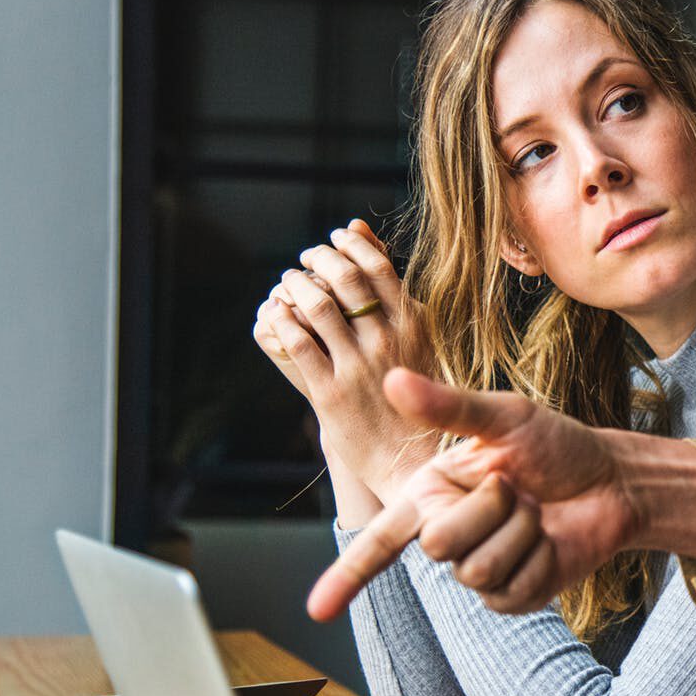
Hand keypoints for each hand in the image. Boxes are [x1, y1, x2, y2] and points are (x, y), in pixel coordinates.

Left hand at [252, 219, 435, 501]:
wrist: (412, 457)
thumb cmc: (417, 394)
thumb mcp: (418, 339)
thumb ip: (394, 294)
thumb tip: (367, 238)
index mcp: (414, 326)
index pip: (379, 267)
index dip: (351, 245)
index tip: (335, 237)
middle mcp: (388, 342)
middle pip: (346, 279)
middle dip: (320, 258)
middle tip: (307, 256)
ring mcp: (358, 367)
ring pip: (319, 307)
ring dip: (296, 285)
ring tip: (288, 280)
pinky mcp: (330, 394)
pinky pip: (299, 344)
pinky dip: (282, 321)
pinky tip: (277, 313)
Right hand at [307, 368, 648, 620]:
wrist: (612, 481)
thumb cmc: (557, 445)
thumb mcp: (506, 417)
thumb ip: (449, 406)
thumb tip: (391, 379)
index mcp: (431, 493)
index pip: (380, 540)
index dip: (346, 576)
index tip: (315, 610)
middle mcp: (447, 533)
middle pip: (438, 544)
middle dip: (488, 508)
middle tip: (516, 486)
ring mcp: (479, 570)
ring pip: (477, 569)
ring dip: (520, 532)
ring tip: (536, 510)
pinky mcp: (512, 596)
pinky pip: (511, 590)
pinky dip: (539, 559)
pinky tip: (550, 540)